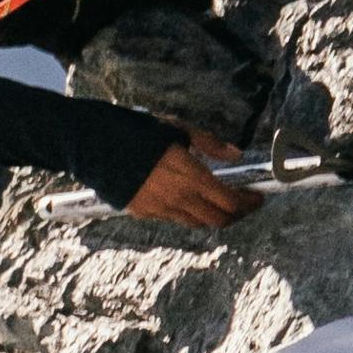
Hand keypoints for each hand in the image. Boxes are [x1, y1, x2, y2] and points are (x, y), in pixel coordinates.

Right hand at [124, 130, 259, 228]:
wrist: (94, 145)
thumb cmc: (137, 131)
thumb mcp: (177, 128)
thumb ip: (209, 144)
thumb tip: (234, 153)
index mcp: (192, 176)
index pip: (231, 202)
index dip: (249, 203)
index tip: (258, 197)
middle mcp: (179, 198)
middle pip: (218, 220)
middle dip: (237, 215)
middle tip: (242, 204)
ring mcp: (160, 209)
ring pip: (196, 223)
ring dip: (211, 216)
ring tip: (216, 203)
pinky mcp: (143, 213)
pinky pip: (173, 218)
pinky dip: (186, 212)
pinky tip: (185, 199)